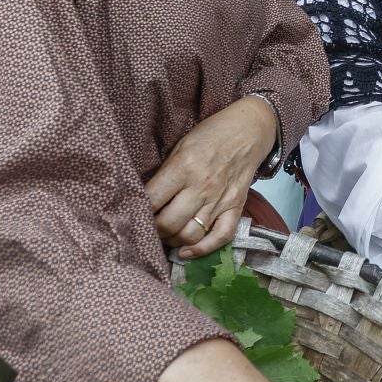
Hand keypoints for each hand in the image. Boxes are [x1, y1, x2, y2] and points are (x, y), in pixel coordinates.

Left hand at [149, 95, 279, 258]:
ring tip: (166, 235)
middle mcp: (202, 187)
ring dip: (173, 241)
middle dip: (153, 230)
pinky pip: (220, 237)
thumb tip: (146, 200)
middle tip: (149, 226)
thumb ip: (165, 174)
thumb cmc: (210, 135)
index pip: (152, 200)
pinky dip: (202, 250)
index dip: (137, 211)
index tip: (132, 213)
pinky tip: (187, 251)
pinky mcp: (236, 207)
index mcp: (183, 167)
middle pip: (169, 224)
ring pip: (190, 235)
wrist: (249, 130)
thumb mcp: (180, 147)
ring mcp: (220, 200)